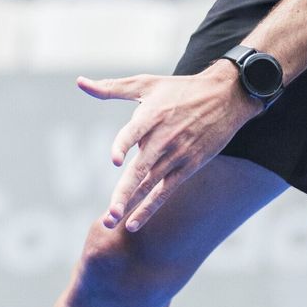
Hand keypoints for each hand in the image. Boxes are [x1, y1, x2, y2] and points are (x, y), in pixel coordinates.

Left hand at [78, 68, 255, 235]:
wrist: (225, 97)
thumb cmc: (179, 89)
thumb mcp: (146, 83)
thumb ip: (110, 88)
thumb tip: (80, 83)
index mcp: (151, 116)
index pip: (133, 134)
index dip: (124, 146)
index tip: (116, 161)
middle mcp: (163, 139)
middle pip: (140, 170)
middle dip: (123, 195)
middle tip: (109, 215)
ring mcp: (177, 155)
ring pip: (149, 185)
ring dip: (131, 205)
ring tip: (111, 221)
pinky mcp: (189, 166)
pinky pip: (165, 191)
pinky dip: (150, 208)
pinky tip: (133, 223)